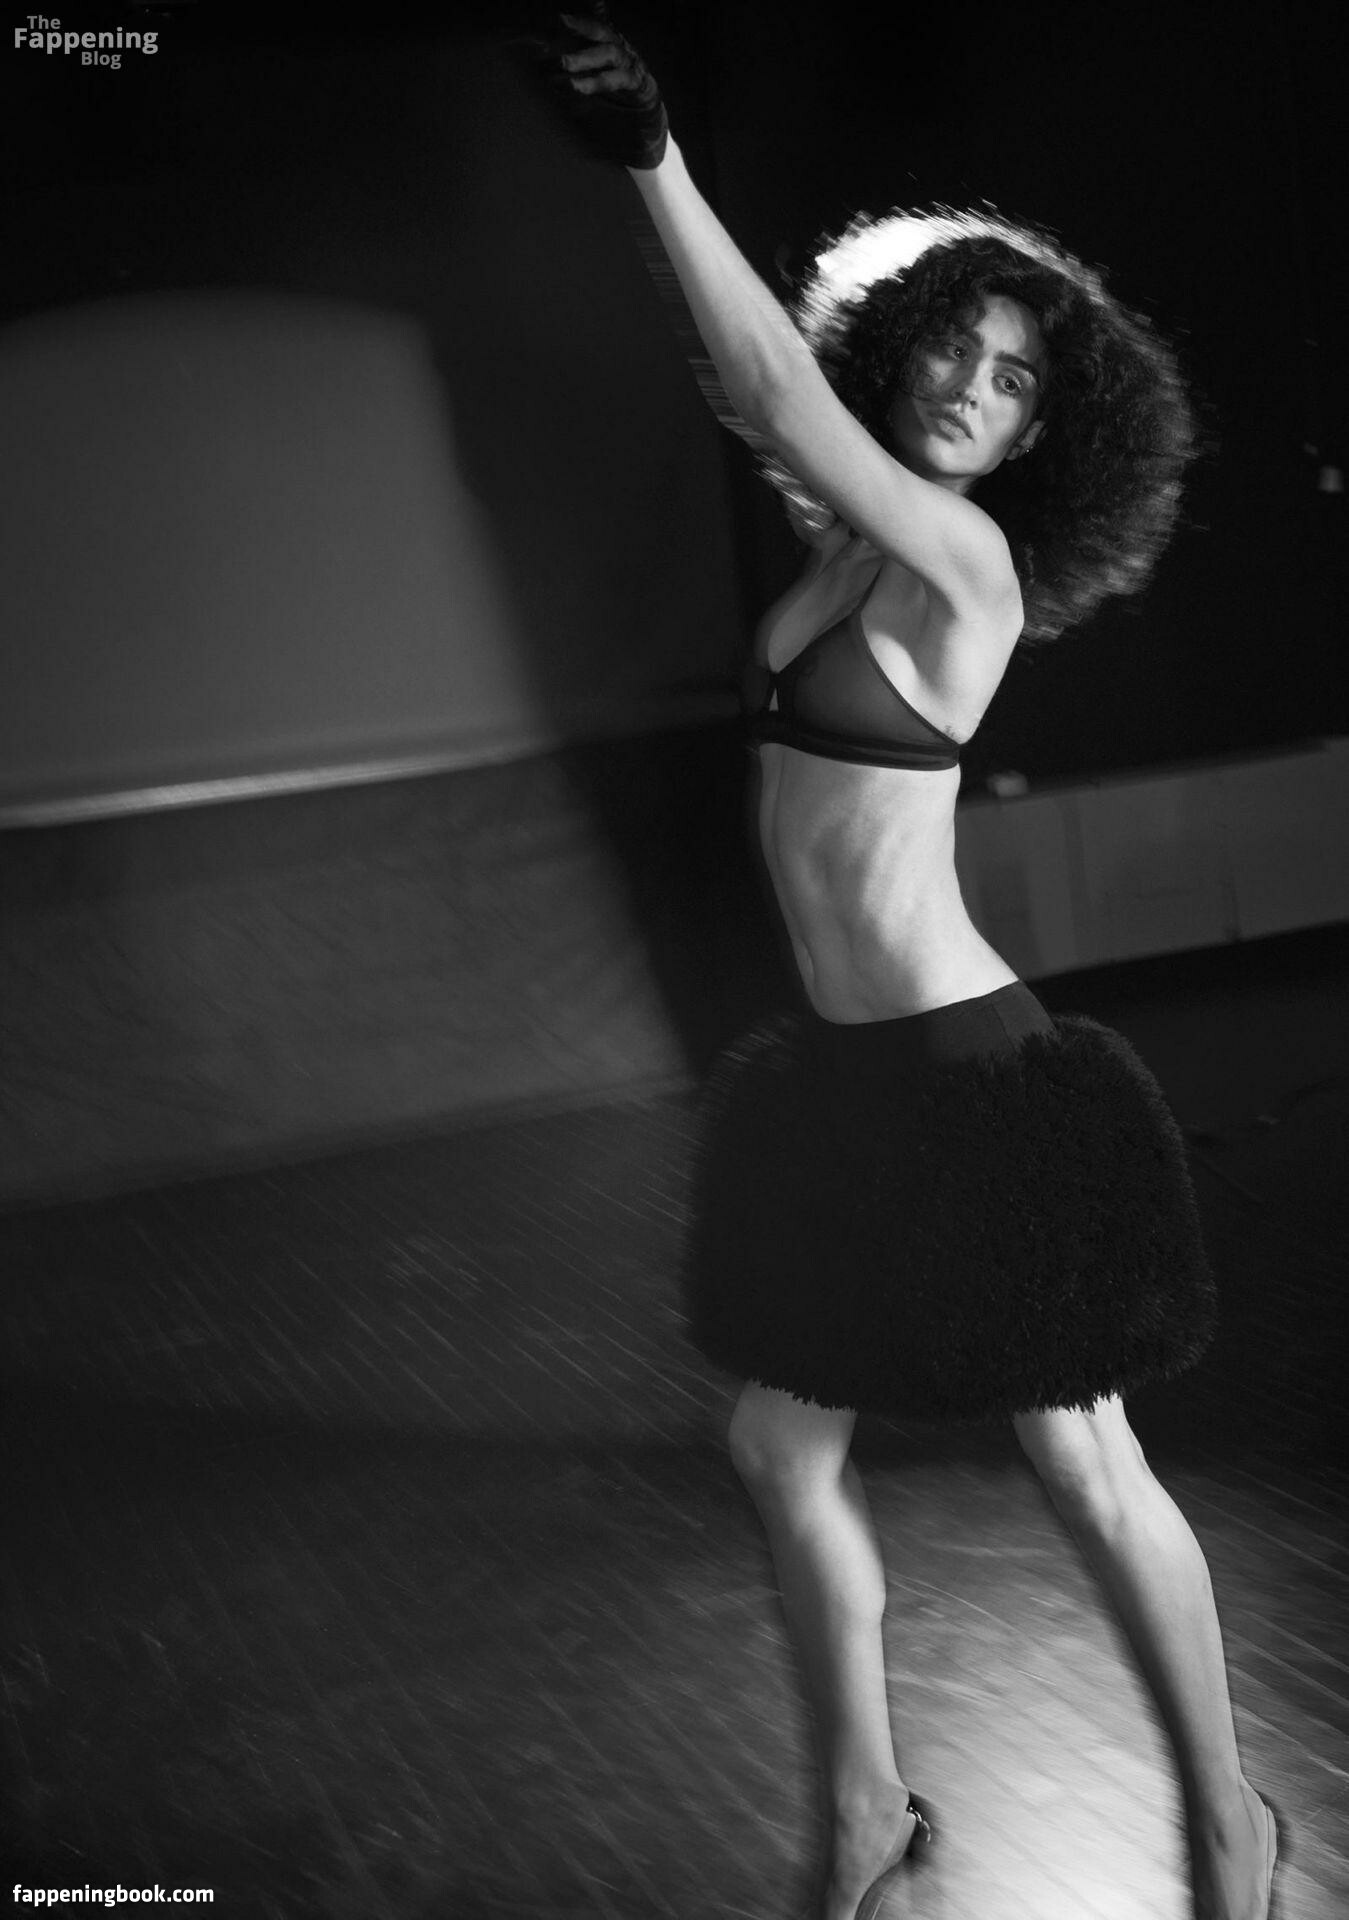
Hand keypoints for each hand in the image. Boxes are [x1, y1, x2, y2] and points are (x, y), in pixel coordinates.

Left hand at [549, 9, 668, 170]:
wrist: (643, 142)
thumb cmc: (614, 115)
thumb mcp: (587, 93)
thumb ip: (570, 77)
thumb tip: (542, 69)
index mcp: (612, 50)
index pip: (598, 25)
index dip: (587, 12)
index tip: (561, 10)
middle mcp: (624, 54)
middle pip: (604, 31)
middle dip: (583, 24)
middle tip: (560, 20)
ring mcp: (634, 69)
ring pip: (611, 52)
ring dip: (585, 56)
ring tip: (563, 63)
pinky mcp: (642, 88)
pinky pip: (620, 79)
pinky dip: (597, 81)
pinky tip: (577, 86)